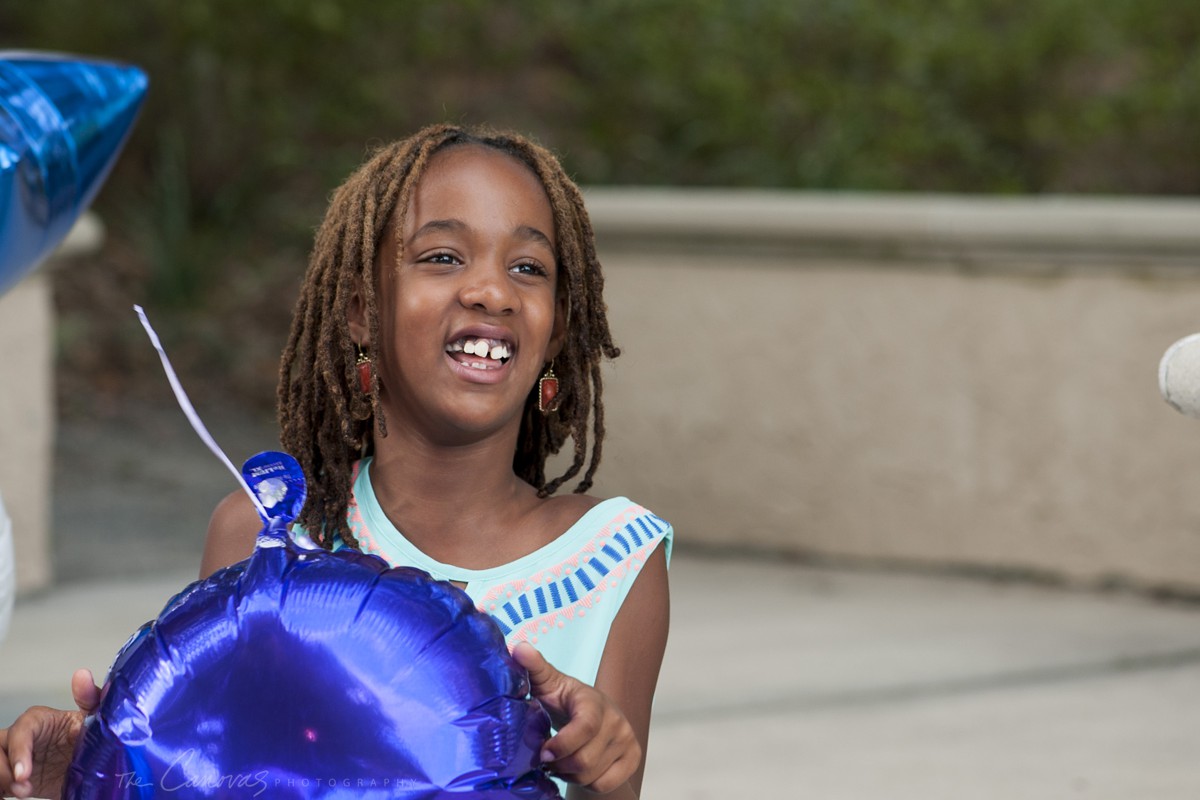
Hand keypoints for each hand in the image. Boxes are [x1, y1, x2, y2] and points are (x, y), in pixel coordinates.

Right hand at [0, 669, 100, 798]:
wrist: (95, 772)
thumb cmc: (92, 741)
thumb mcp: (94, 719)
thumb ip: (91, 697)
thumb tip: (82, 675)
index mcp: (40, 721)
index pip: (21, 729)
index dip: (19, 751)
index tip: (23, 773)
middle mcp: (24, 738)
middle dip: (4, 768)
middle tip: (22, 786)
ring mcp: (16, 757)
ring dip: (3, 780)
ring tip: (23, 791)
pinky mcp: (14, 777)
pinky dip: (2, 788)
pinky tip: (16, 793)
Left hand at [513, 642, 640, 793]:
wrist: (596, 717)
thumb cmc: (566, 702)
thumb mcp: (549, 685)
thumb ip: (535, 667)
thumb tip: (518, 648)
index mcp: (594, 701)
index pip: (585, 727)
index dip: (562, 744)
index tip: (543, 753)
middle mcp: (616, 720)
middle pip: (585, 759)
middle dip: (559, 764)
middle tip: (546, 760)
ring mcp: (627, 740)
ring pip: (592, 775)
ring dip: (569, 774)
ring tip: (560, 763)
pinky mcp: (633, 758)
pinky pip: (605, 784)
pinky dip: (587, 783)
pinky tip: (577, 770)